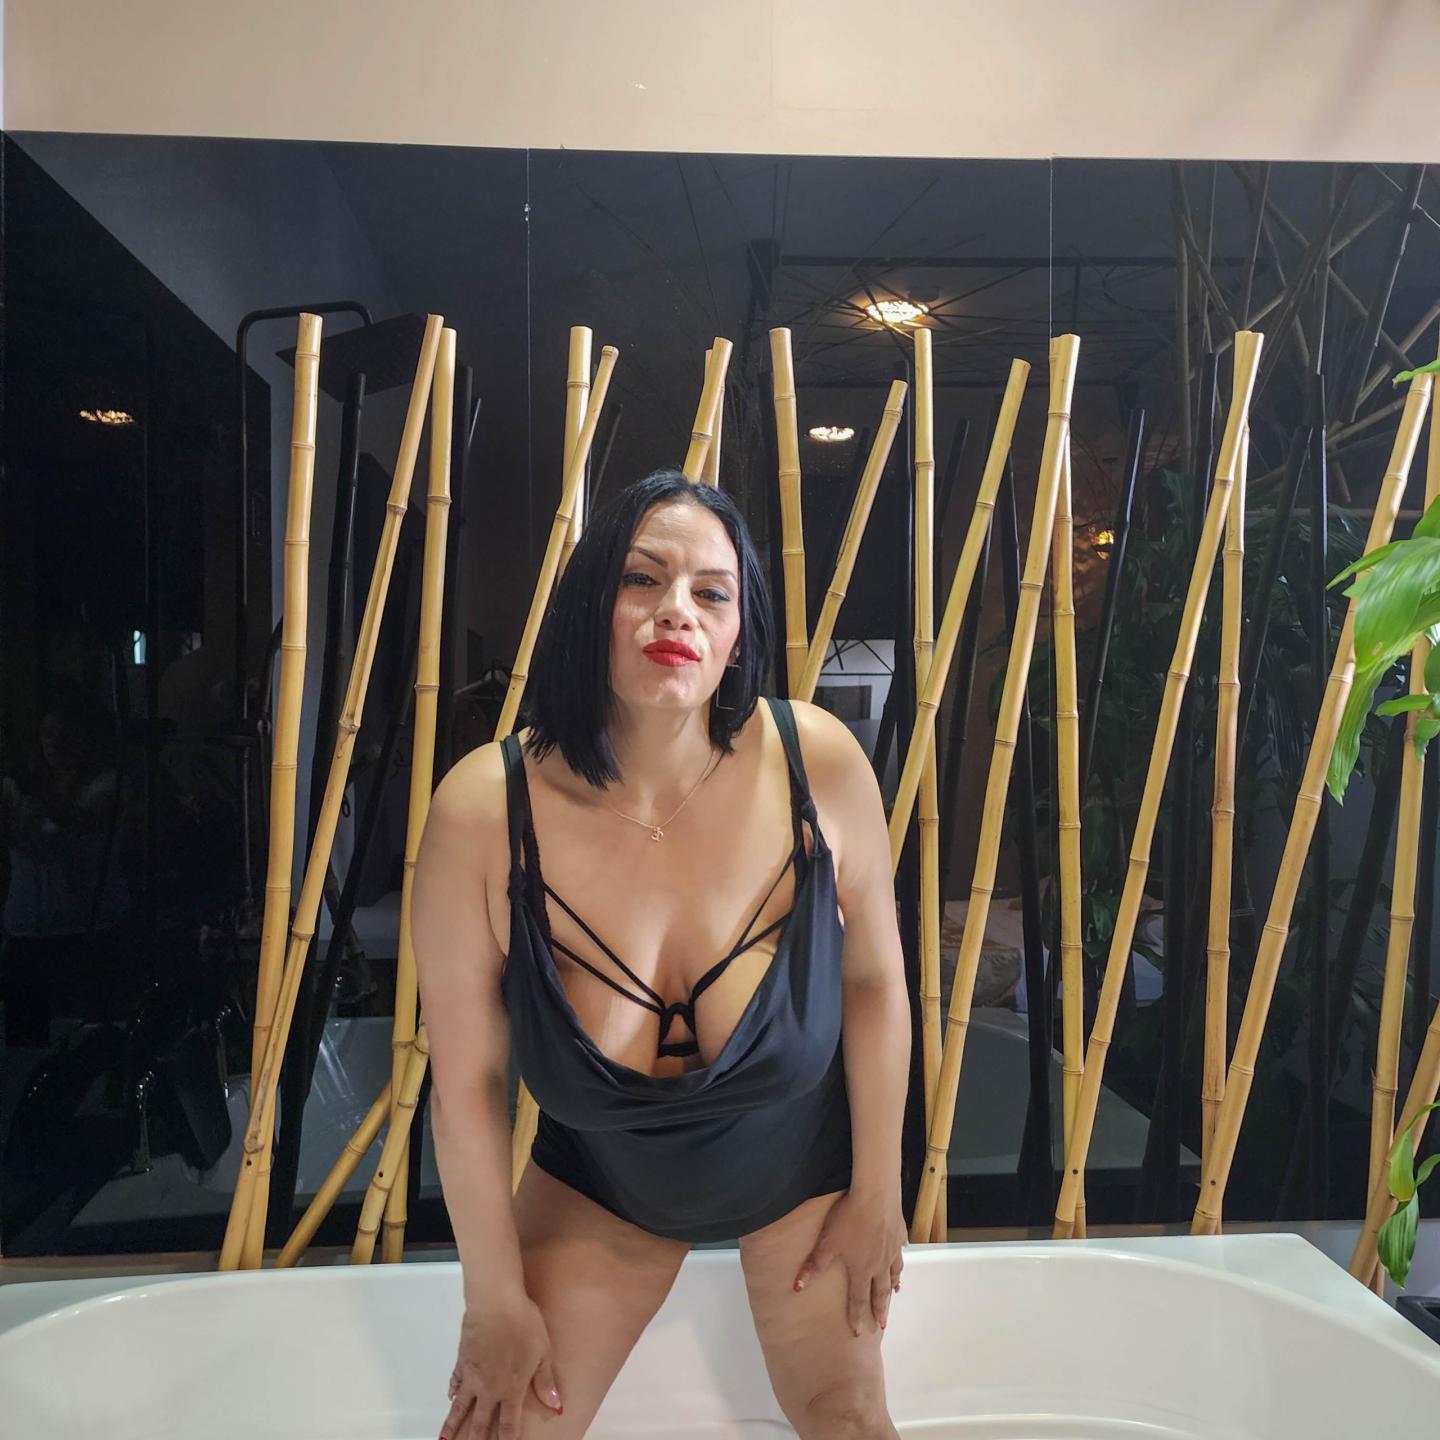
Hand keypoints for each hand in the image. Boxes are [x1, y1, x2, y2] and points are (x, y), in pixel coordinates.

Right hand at [440, 1294, 561, 1439]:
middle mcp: (489, 1388)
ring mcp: (472, 1376)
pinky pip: (455, 1382)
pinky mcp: (462, 1360)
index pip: (508, 1424)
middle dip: (476, 1439)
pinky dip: (452, 1392)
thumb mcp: (543, 1353)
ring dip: (453, 1425)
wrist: (496, 1304)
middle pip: (480, 1422)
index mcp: (511, 1390)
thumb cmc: (523, 1324)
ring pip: (460, 1408)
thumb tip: (556, 1406)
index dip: (505, 1439)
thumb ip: (545, 1382)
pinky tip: (450, 1398)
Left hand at [792, 1187, 905, 1336]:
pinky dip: (900, 1257)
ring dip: (893, 1286)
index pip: (858, 1298)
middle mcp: (880, 1264)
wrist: (875, 1195)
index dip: (857, 1316)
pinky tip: (899, 1254)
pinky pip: (901, 1250)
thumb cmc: (849, 1218)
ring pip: (894, 1273)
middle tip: (882, 1325)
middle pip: (880, 1292)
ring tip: (895, 1293)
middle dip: (880, 1309)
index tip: (858, 1332)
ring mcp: (892, 1249)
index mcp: (862, 1269)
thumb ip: (814, 1266)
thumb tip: (797, 1287)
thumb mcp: (827, 1243)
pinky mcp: (899, 1233)